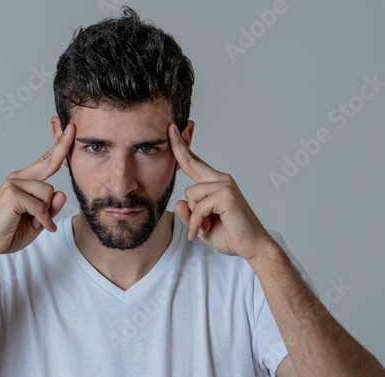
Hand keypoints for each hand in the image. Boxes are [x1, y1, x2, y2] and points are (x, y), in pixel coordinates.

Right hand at [0, 124, 75, 258]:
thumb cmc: (11, 231)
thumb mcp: (39, 220)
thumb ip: (51, 207)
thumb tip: (62, 193)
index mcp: (24, 181)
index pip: (47, 161)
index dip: (60, 145)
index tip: (71, 129)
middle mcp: (18, 178)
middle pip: (49, 162)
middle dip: (63, 145)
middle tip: (73, 127)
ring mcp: (13, 184)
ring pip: (49, 192)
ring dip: (45, 212)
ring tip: (33, 221)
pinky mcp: (12, 195)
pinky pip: (40, 206)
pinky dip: (43, 220)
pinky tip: (36, 226)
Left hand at [168, 123, 272, 260]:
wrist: (253, 247)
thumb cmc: (230, 235)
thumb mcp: (201, 226)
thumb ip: (189, 215)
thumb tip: (178, 202)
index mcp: (216, 183)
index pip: (194, 162)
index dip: (182, 146)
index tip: (172, 129)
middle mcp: (221, 180)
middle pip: (190, 163)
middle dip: (178, 147)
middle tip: (170, 128)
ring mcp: (225, 185)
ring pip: (190, 195)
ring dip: (193, 216)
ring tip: (204, 227)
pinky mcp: (226, 195)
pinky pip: (198, 207)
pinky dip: (197, 223)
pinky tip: (201, 232)